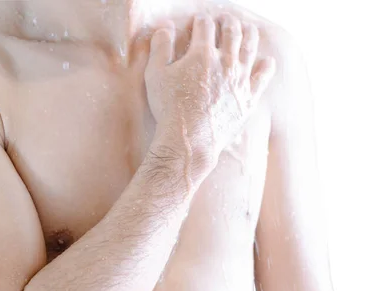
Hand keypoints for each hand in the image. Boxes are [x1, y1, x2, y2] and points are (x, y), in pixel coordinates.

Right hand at [145, 13, 275, 166]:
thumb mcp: (155, 75)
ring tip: (248, 29)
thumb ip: (160, 47)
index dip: (201, 20)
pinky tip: (267, 61)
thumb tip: (165, 27)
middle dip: (227, 22)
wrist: (189, 139)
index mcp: (201, 53)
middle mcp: (225, 62)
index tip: (199, 20)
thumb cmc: (169, 108)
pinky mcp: (248, 98)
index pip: (204, 27)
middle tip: (225, 19)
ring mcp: (240, 79)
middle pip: (231, 32)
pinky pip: (262, 78)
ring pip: (250, 48)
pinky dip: (266, 67)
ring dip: (249, 34)